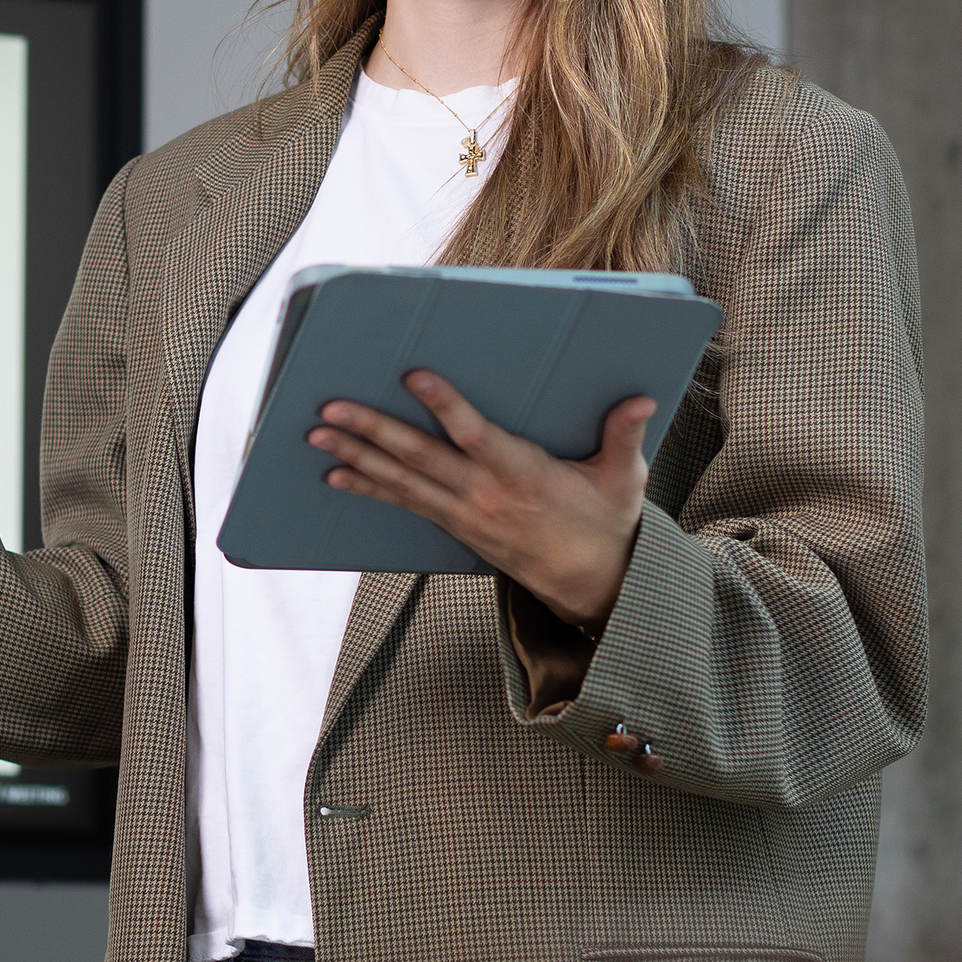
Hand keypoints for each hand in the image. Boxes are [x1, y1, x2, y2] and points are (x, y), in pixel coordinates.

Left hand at [306, 370, 655, 627]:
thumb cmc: (606, 524)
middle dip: (372, 431)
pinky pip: (405, 505)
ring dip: (357, 457)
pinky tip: (336, 476)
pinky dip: (369, 489)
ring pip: (403, 481)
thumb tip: (642, 398)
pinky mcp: (456, 527)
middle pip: (420, 458)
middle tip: (330, 408)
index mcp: (523, 474)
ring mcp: (465, 514)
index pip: (476, 435)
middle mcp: (485, 495)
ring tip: (319, 436)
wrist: (592, 586)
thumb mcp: (623, 480)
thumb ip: (624, 435)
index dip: (444, 405)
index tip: (413, 375)